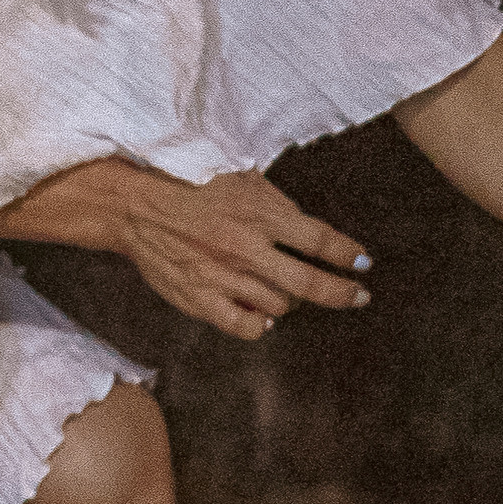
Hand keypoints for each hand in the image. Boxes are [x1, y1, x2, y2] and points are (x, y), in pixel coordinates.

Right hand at [112, 165, 373, 340]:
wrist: (137, 205)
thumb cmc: (191, 183)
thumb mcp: (242, 177)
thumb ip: (276, 206)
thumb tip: (312, 236)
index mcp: (261, 212)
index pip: (320, 240)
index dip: (348, 254)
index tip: (364, 262)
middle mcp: (248, 248)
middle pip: (309, 284)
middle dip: (343, 293)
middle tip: (360, 297)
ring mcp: (225, 277)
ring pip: (280, 307)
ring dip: (293, 302)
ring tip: (290, 292)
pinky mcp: (201, 299)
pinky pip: (244, 326)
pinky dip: (259, 325)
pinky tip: (262, 317)